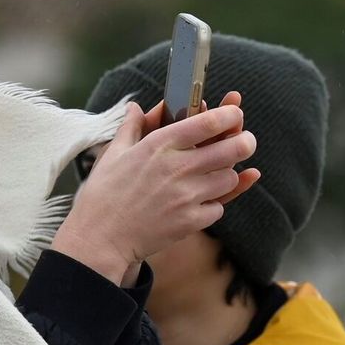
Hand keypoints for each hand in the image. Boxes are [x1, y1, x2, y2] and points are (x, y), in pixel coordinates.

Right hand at [53, 93, 259, 283]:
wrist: (100, 238)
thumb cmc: (103, 194)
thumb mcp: (113, 153)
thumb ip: (131, 126)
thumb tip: (137, 107)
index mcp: (159, 145)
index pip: (208, 122)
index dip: (229, 114)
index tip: (235, 113)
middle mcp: (177, 167)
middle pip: (233, 148)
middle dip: (245, 142)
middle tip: (245, 142)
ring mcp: (187, 196)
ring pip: (229, 178)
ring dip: (226, 175)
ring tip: (215, 176)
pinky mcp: (191, 221)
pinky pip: (218, 208)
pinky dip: (212, 205)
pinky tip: (198, 203)